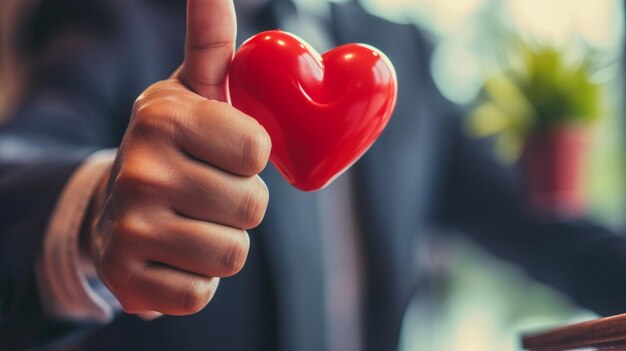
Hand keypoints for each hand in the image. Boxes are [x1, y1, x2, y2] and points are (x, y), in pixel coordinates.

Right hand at [82, 0, 270, 315]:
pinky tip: (171, 255)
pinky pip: (202, 293)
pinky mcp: (126, 281)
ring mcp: (130, 228)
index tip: (224, 152)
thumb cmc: (176, 146)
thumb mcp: (191, 90)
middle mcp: (140, 169)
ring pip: (231, 253)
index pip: (257, 152)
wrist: (114, 208)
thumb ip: (210, 39)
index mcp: (164, 116)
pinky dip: (196, 279)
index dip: (251, 158)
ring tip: (189, 222)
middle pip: (251, 207)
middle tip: (204, 192)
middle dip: (239, 203)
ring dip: (221, 242)